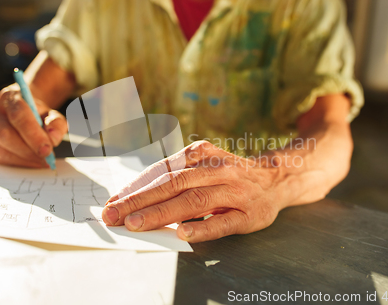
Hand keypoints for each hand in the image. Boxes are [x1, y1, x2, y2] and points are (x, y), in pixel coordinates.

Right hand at [0, 84, 67, 167]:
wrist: (22, 110)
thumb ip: (56, 124)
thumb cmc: (37, 113)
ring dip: (23, 160)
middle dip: (28, 151)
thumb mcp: (52, 114)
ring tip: (41, 162)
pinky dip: (16, 163)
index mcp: (9, 97)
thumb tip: (53, 138)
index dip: (33, 135)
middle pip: (5, 135)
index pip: (18, 116)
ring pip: (0, 149)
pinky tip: (30, 162)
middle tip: (46, 159)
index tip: (47, 150)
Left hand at [102, 141, 283, 242]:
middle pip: (173, 184)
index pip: (163, 171)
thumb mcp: (204, 165)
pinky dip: (202, 228)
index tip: (112, 201)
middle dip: (139, 200)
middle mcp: (216, 169)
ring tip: (137, 224)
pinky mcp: (247, 213)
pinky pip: (222, 222)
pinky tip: (183, 233)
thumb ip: (176, 178)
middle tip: (113, 215)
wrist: (275, 178)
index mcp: (201, 154)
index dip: (136, 187)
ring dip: (162, 213)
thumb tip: (136, 199)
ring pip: (193, 201)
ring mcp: (233, 191)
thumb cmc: (229, 174)